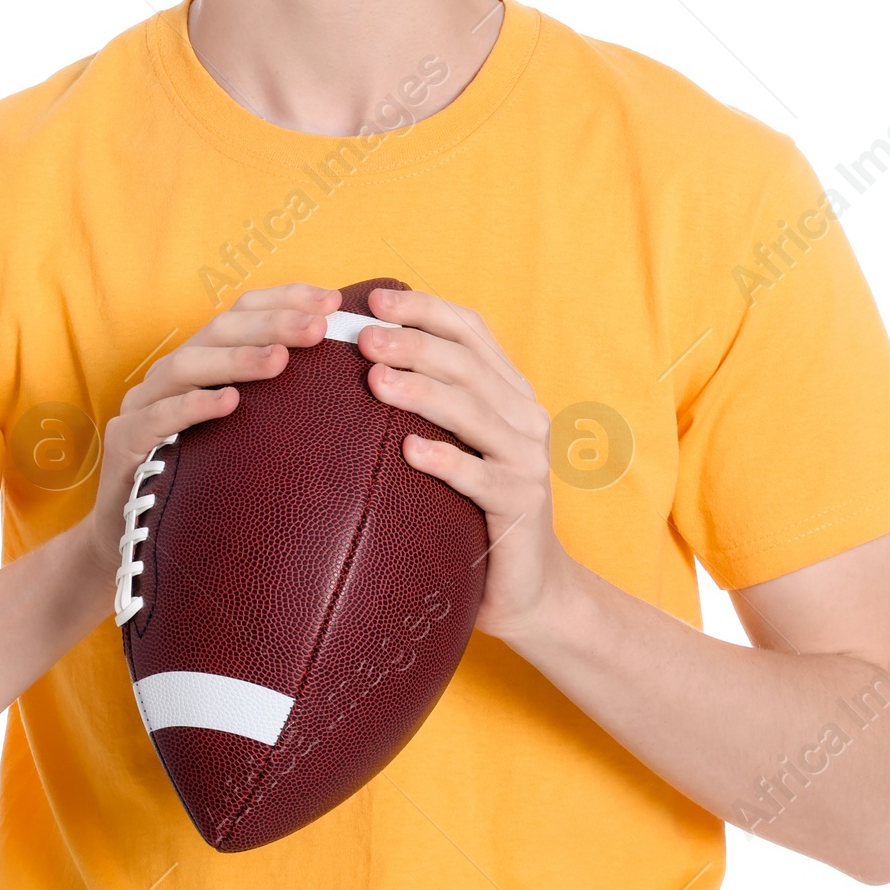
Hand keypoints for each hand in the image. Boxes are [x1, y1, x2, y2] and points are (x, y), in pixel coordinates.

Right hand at [78, 282, 342, 602]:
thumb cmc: (203, 481)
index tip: (333, 301)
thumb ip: (285, 404)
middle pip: (219, 330)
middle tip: (318, 326)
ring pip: (187, 365)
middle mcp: (171, 375)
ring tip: (281, 359)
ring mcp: (143, 405)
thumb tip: (357, 379)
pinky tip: (228, 402)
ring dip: (236, 358)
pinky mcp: (124, 443)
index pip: (242, 312)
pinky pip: (156, 418)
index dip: (285, 299)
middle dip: (271, 322)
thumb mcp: (248, 436)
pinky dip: (193, 406)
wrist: (133, 538)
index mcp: (202, 362)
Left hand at [356, 286, 571, 645]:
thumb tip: (359, 362)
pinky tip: (409, 451)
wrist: (530, 589)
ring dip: (422, 390)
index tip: (375, 300)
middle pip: (468, 363)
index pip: (471, 331)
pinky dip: (445, 460)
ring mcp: (527, 461)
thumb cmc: (476, 512)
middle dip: (414, 343)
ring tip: (376, 380)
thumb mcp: (459, 447)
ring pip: (473, 411)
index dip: (425, 308)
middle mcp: (525, 417)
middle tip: (363, 338)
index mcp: (510, 393)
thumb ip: (430, 406)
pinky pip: (480, 477)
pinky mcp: (520, 506)